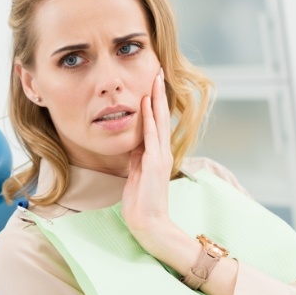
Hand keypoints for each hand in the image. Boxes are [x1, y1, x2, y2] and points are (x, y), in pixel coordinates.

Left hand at [121, 67, 173, 245]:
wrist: (149, 222)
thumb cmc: (142, 202)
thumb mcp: (137, 174)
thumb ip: (137, 157)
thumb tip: (134, 142)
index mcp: (156, 154)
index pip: (156, 123)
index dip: (153, 103)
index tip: (151, 84)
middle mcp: (161, 152)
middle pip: (160, 116)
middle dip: (158, 94)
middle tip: (157, 72)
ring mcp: (159, 157)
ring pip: (158, 121)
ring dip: (155, 99)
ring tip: (155, 79)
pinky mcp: (154, 163)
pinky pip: (150, 136)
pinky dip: (148, 119)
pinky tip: (146, 103)